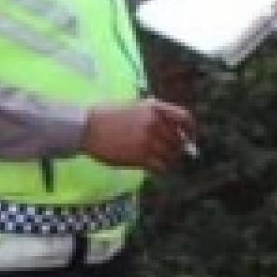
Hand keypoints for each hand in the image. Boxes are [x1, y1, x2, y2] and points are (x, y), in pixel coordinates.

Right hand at [82, 99, 197, 172]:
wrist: (85, 126)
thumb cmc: (106, 115)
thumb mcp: (134, 106)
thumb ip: (154, 114)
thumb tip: (173, 128)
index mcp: (154, 108)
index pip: (184, 118)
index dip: (190, 130)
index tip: (190, 138)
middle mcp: (155, 123)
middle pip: (179, 140)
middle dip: (178, 149)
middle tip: (174, 155)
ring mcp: (148, 140)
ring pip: (172, 155)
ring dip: (171, 161)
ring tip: (166, 164)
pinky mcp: (140, 156)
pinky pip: (161, 166)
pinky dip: (163, 170)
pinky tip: (158, 170)